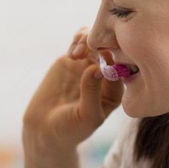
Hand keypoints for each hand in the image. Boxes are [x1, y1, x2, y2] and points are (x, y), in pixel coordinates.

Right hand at [23, 28, 123, 151]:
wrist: (45, 128)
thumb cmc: (71, 129)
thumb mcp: (86, 116)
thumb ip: (92, 93)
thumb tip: (97, 68)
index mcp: (116, 90)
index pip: (123, 68)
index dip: (116, 59)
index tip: (103, 60)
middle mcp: (105, 75)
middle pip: (112, 49)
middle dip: (102, 46)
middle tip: (87, 52)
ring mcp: (89, 64)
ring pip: (97, 39)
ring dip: (90, 39)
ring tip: (76, 53)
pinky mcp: (73, 58)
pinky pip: (81, 39)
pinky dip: (78, 39)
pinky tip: (71, 54)